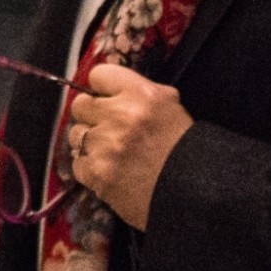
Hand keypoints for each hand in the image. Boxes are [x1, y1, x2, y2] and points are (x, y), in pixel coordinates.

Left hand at [68, 63, 192, 230]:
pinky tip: (110, 172)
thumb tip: (109, 90)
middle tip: (108, 129)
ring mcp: (105, 144)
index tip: (107, 99)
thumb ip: (139, 93)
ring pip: (76, 134)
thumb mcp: (170, 108)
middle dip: (92, 116)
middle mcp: (121, 115)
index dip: (102, 89)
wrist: (194, 195)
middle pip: (80, 104)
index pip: (99, 75)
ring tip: (111, 154)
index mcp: (143, 95)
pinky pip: (78, 162)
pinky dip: (90, 168)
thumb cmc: (183, 150)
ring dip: (89, 143)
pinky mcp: (96, 172)